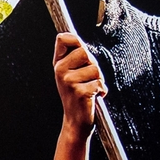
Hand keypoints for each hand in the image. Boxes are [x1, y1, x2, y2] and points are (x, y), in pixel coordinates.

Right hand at [50, 34, 104, 159]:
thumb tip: (74, 38)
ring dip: (99, 80)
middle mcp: (60, 71)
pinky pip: (99, 83)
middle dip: (93, 64)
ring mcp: (68, 82)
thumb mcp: (72, 74)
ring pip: (95, 68)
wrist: (76, 122)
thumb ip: (75, 57)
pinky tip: (93, 98)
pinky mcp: (79, 92)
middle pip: (84, 51)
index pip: (63, 39)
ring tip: (90, 89)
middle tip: (88, 78)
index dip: (75, 39)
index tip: (79, 46)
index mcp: (58, 64)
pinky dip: (101, 91)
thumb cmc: (78, 95)